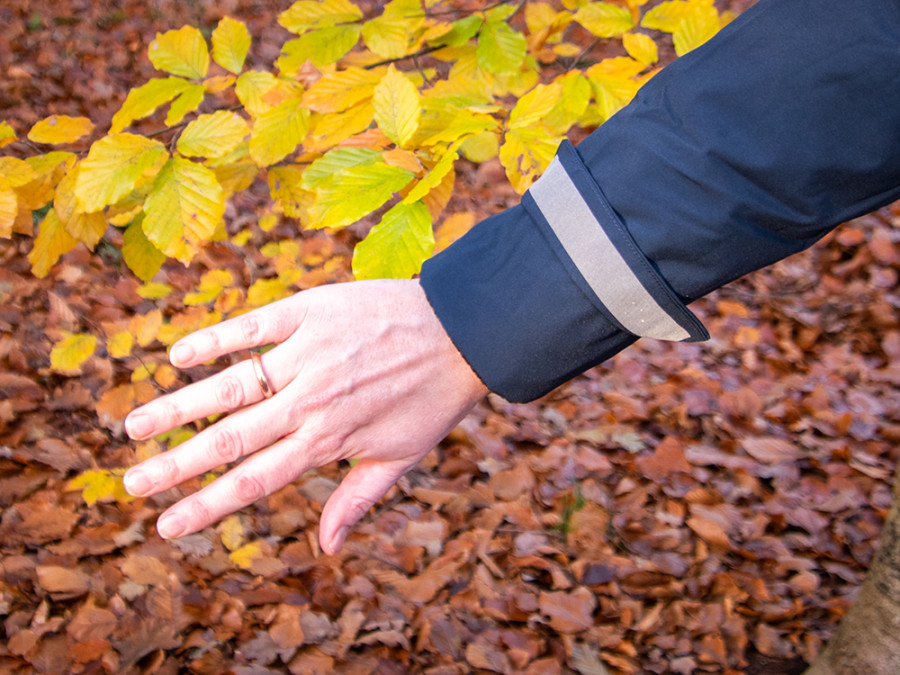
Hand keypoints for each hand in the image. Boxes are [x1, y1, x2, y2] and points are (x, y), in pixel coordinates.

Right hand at [122, 279, 486, 553]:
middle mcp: (309, 401)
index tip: (165, 525)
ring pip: (229, 385)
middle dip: (173, 465)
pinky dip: (214, 340)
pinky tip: (178, 354)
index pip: (254, 481)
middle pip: (228, 439)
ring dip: (176, 407)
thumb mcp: (401, 457)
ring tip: (132, 426)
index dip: (205, 507)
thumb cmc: (433, 398)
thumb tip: (325, 550)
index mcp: (327, 440)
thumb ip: (355, 500)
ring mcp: (306, 354)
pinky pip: (251, 327)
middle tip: (129, 482)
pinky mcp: (309, 311)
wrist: (463, 331)